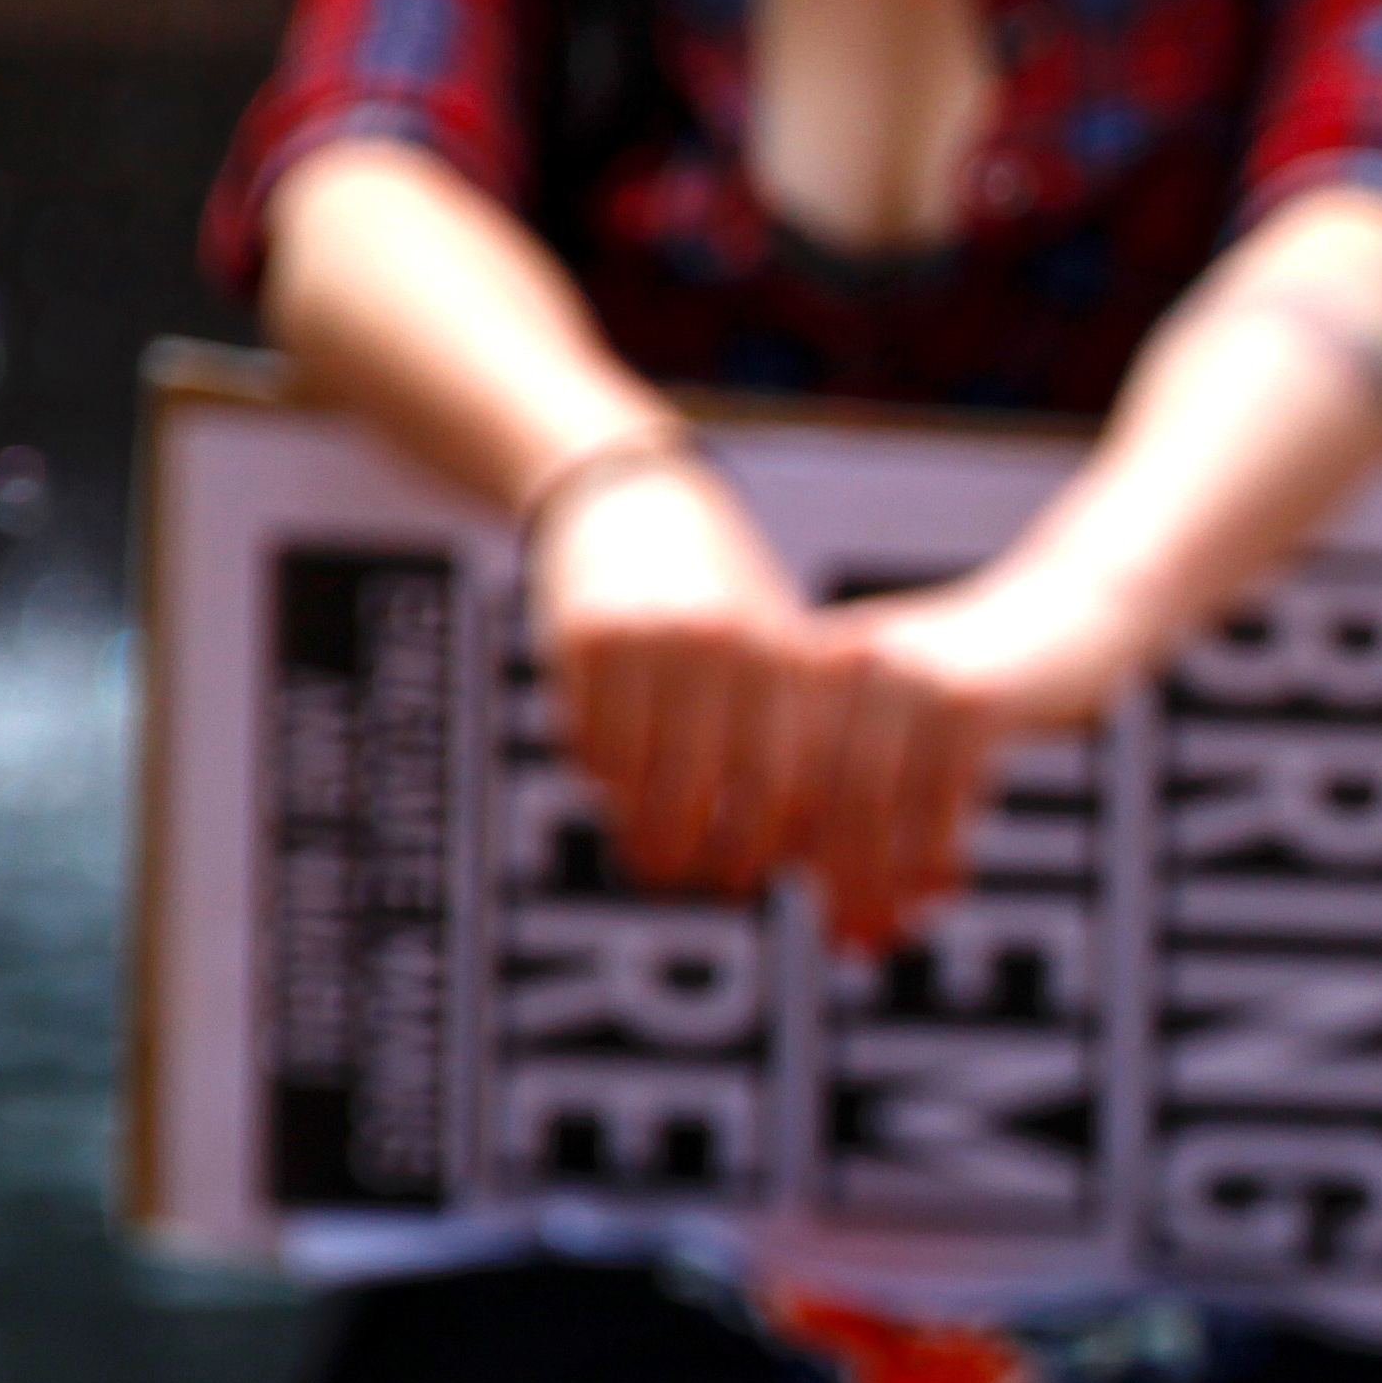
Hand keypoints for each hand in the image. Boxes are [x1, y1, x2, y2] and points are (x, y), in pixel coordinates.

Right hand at [529, 453, 812, 897]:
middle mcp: (718, 648)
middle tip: (686, 883)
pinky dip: (598, 782)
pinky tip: (611, 794)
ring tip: (647, 858)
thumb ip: (788, 729)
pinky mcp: (580, 639)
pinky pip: (586, 742)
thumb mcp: (774, 644)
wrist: (634, 499)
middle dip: (692, 856)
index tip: (748, 878)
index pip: (777, 784)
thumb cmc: (722, 593)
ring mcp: (646, 642)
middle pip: (701, 793)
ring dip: (637, 832)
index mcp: (779, 655)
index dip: (759, 846)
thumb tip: (801, 847)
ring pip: (634, 778)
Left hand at [787, 559, 1151, 952]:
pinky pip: (939, 803)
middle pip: (817, 795)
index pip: (774, 773)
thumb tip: (790, 865)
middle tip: (851, 942)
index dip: (781, 855)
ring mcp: (911, 676)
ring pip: (873, 807)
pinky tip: (946, 892)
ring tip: (893, 934)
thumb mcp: (898, 711)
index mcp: (816, 659)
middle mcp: (851, 659)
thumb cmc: (981, 681)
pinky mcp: (975, 698)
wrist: (1077, 613)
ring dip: (883, 883)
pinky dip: (938, 859)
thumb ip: (842, 765)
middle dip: (834, 880)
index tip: (802, 913)